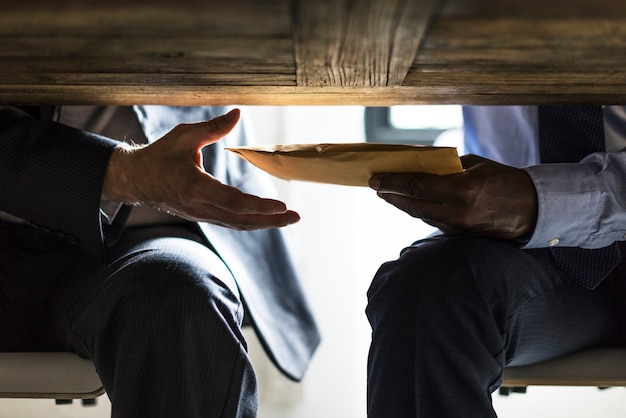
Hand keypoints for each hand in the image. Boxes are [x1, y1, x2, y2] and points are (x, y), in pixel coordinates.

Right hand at [102, 109, 299, 229]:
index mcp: (195, 187)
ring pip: (238, 224)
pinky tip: (268, 218)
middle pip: (241, 220)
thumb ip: (212, 127)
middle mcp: (200, 206)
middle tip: (295, 216)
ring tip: (288, 218)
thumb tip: (238, 113)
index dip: (259, 206)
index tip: (281, 206)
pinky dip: (251, 221)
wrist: (136, 180)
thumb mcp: (183, 136)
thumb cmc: (159, 156)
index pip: (233, 201)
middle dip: (270, 220)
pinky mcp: (203, 216)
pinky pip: (231, 222)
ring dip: (264, 223)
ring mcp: (202, 215)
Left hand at [368, 154, 537, 238]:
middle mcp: (457, 212)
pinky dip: (418, 210)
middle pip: (412, 204)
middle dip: (390, 194)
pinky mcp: (459, 235)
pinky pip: (432, 220)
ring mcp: (457, 227)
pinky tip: (409, 202)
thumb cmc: (505, 180)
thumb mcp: (475, 165)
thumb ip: (446, 166)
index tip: (374, 178)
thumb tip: (419, 165)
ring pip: (420, 214)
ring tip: (387, 193)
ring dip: (401, 203)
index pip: (417, 186)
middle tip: (375, 186)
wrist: (532, 209)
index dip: (392, 182)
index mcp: (462, 190)